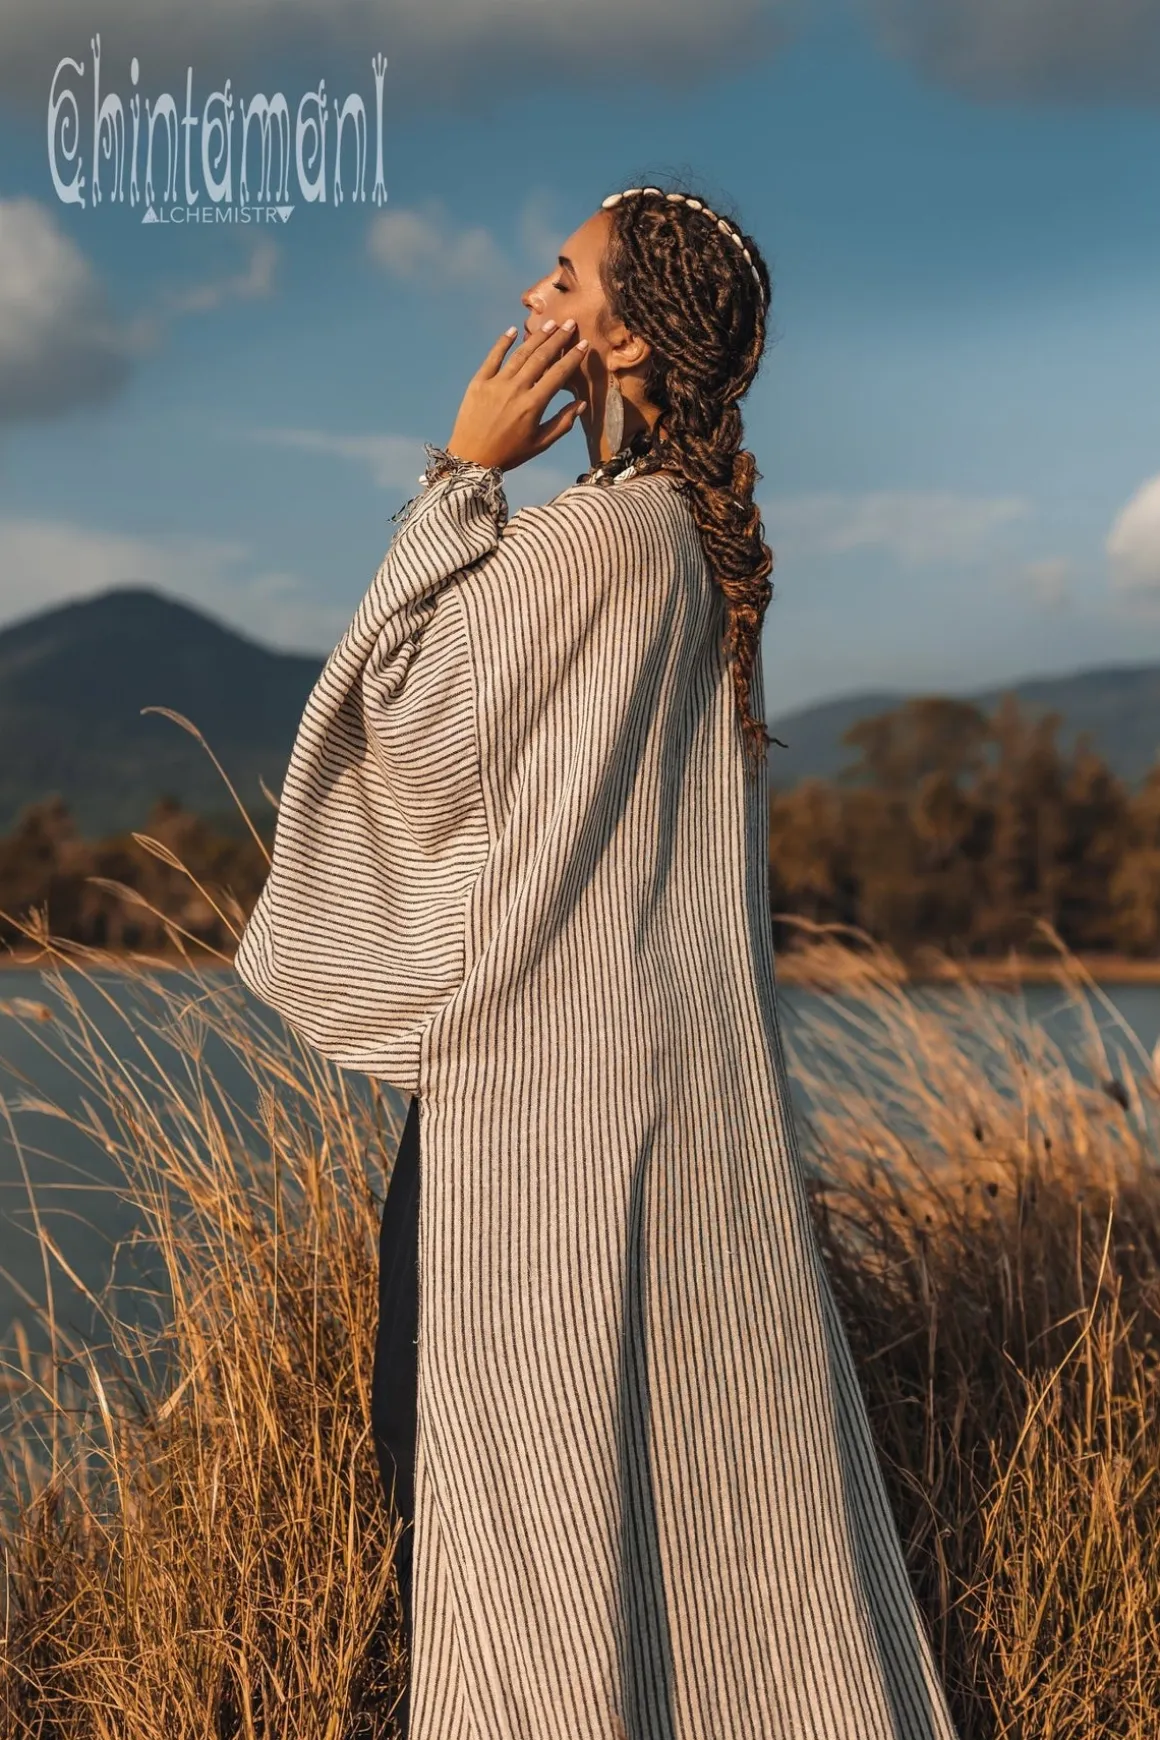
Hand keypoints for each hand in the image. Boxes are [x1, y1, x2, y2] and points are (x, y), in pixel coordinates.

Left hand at [446, 320, 588, 472]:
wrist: (471, 459)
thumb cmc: (509, 454)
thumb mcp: (540, 444)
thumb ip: (562, 423)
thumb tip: (580, 404)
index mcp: (533, 405)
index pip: (558, 374)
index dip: (572, 358)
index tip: (583, 344)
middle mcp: (516, 389)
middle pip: (541, 357)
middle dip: (557, 338)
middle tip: (569, 323)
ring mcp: (496, 383)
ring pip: (520, 354)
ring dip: (536, 337)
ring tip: (550, 324)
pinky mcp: (479, 382)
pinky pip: (492, 357)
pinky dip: (503, 342)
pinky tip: (513, 330)